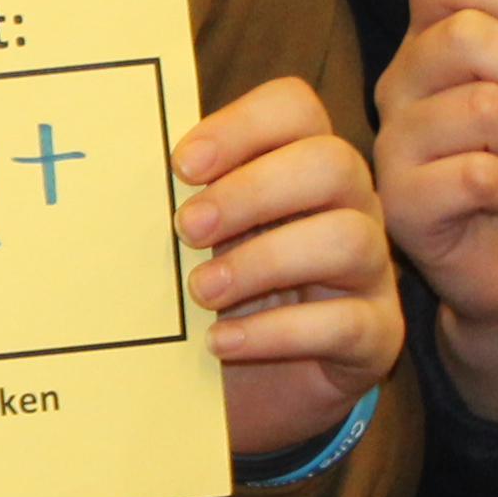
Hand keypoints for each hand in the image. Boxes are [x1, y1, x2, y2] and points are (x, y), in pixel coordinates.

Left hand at [171, 73, 403, 467]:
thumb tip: (121, 174)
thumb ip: (183, 204)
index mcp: (302, 165)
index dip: (241, 126)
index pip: (296, 109)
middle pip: (332, 163)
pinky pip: (346, 323)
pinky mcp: (377, 336)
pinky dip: (276, 332)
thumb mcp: (198, 243)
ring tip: (201, 291)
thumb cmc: (220, 296)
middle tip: (187, 228)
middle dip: (253, 191)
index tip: (183, 165)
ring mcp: (371, 271)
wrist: (250, 388)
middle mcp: (350, 206)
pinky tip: (221, 341)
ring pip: (349, 239)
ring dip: (263, 261)